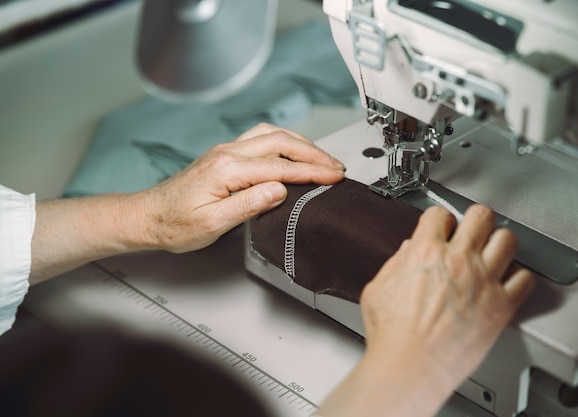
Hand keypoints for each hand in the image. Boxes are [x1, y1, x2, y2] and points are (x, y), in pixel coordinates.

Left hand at [140, 123, 345, 251]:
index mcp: (227, 169)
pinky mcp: (224, 155)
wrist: (148, 216)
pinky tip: (292, 150)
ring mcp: (225, 151)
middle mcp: (227, 153)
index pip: (280, 167)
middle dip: (314, 153)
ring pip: (272, 135)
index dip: (311, 171)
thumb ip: (248, 204)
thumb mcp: (212, 223)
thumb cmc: (175, 224)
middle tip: (337, 166)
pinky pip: (261, 138)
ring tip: (322, 157)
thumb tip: (280, 189)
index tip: (334, 176)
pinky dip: (285, 141)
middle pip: (281, 142)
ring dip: (301, 143)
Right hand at [318, 204, 534, 416]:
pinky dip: (519, 277)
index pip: (440, 214)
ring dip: (500, 242)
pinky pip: (525, 279)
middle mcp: (458, 261)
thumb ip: (395, 264)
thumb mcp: (378, 289)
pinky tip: (509, 281)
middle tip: (474, 228)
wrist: (409, 367)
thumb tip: (407, 251)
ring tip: (494, 250)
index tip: (442, 227)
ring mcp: (483, 281)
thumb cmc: (392, 335)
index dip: (440, 219)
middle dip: (475, 219)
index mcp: (425, 253)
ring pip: (508, 240)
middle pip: (481, 216)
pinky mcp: (500, 306)